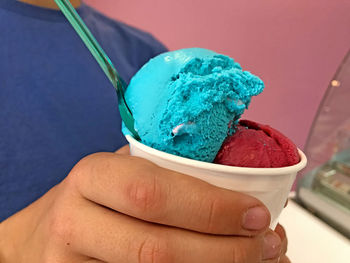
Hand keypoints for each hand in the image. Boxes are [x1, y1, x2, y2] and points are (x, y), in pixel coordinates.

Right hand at [1, 146, 282, 261]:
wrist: (49, 234)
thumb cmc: (99, 197)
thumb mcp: (124, 172)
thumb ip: (167, 172)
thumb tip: (239, 178)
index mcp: (92, 176)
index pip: (153, 193)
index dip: (210, 207)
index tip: (257, 213)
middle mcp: (76, 220)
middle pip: (157, 248)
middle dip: (224, 249)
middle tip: (267, 243)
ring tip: (256, 258)